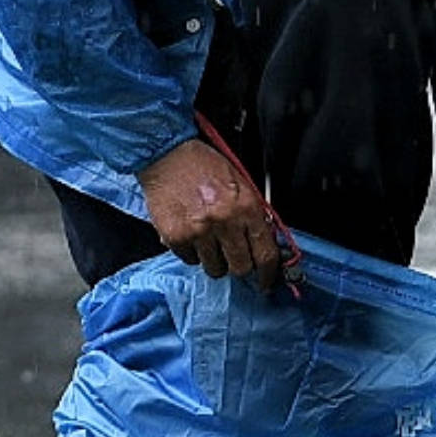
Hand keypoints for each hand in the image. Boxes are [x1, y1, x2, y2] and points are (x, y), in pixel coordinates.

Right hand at [140, 139, 282, 283]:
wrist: (167, 155)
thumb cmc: (203, 165)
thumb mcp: (240, 183)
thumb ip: (253, 213)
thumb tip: (264, 242)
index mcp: (246, 206)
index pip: (265, 253)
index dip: (268, 273)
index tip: (266, 280)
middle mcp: (224, 221)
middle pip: (240, 267)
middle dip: (238, 265)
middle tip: (233, 255)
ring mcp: (199, 231)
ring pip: (214, 268)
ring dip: (214, 260)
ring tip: (209, 240)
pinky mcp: (176, 237)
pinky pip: (190, 261)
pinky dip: (192, 253)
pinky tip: (192, 234)